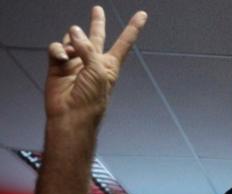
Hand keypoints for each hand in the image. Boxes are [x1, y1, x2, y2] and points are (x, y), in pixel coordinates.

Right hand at [45, 6, 146, 124]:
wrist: (71, 115)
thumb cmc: (91, 99)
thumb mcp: (99, 71)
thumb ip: (88, 49)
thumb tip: (74, 31)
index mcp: (110, 65)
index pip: (124, 42)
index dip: (133, 28)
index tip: (142, 15)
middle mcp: (93, 61)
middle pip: (97, 37)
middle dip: (97, 23)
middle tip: (98, 9)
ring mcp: (75, 63)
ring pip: (72, 40)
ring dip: (72, 40)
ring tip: (73, 50)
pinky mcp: (58, 65)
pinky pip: (57, 48)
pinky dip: (59, 50)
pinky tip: (62, 58)